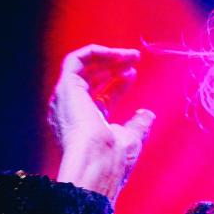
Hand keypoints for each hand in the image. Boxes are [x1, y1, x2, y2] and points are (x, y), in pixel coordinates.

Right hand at [49, 44, 154, 202]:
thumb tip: (148, 114)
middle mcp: (70, 110)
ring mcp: (66, 99)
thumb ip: (137, 125)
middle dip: (112, 65)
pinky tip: (116, 54)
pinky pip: (74, 60)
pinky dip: (95, 52)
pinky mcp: (66, 88)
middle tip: (134, 58)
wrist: (98, 161)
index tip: (133, 73)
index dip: (117, 83)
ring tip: (131, 55)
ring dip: (108, 56)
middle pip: (89, 79)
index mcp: (84, 124)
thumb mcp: (131, 138)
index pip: (98, 96)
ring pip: (82, 67)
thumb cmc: (114, 158)